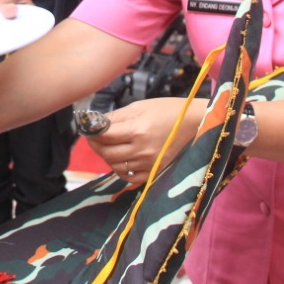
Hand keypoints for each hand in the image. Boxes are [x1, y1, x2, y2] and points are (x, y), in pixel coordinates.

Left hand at [87, 97, 201, 185]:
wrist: (195, 123)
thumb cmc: (167, 110)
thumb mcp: (140, 106)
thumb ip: (116, 117)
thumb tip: (96, 122)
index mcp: (137, 130)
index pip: (104, 135)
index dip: (91, 131)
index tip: (88, 127)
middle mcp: (142, 150)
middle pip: (106, 152)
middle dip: (95, 144)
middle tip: (93, 137)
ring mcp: (148, 163)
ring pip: (115, 165)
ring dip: (106, 156)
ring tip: (107, 146)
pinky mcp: (154, 171)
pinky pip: (129, 177)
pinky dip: (120, 170)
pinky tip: (120, 159)